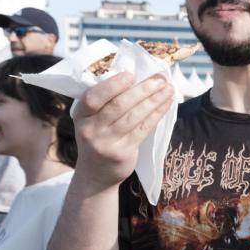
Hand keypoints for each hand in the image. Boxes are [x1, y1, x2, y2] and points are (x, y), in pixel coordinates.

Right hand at [73, 73, 173, 189]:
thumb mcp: (92, 119)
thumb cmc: (99, 136)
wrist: (96, 174)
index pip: (93, 97)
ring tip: (168, 88)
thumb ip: (106, 101)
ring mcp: (106, 142)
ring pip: (134, 117)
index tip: (131, 75)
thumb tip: (138, 76)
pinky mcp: (123, 152)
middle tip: (160, 78)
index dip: (113, 85)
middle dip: (142, 89)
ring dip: (154, 100)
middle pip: (119, 105)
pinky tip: (166, 104)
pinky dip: (157, 114)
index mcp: (80, 114)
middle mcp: (90, 129)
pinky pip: (143, 129)